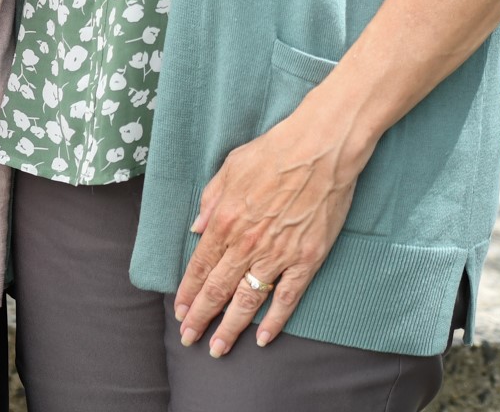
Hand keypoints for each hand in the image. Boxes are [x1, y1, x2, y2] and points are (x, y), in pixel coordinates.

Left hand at [173, 96, 373, 356]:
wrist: (320, 150)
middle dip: (201, 318)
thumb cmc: (274, 151)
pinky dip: (274, 321)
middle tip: (189, 339)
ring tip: (217, 349)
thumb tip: (196, 230)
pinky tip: (262, 338)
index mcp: (224, 220)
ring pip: (247, 301)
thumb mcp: (230, 167)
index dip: (188, 292)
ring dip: (230, 328)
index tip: (179, 311)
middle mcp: (246, 243)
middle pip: (218, 290)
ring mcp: (277, 254)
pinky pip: (286, 298)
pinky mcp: (306, 260)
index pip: (201, 266)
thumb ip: (210, 200)